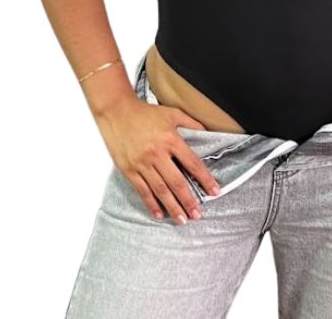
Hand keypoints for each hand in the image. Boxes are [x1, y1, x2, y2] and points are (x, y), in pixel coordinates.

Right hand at [94, 97, 221, 224]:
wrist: (117, 111)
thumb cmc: (145, 112)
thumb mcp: (172, 113)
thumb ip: (191, 123)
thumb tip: (207, 132)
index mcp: (171, 139)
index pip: (192, 163)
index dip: (205, 179)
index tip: (215, 191)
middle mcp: (157, 153)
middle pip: (177, 182)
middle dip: (189, 200)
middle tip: (197, 215)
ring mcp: (142, 163)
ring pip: (160, 190)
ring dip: (172, 206)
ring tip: (182, 220)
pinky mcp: (129, 169)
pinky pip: (142, 190)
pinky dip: (151, 203)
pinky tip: (159, 214)